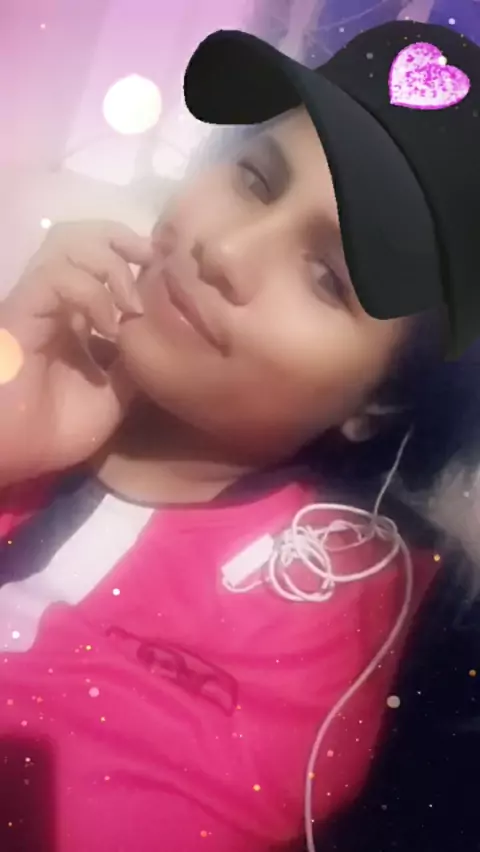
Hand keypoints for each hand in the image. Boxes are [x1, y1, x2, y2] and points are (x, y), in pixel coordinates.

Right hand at [0, 220, 153, 483]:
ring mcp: (36, 301)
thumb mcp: (113, 397)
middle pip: (80, 236)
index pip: (99, 261)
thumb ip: (133, 364)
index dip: (133, 256)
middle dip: (121, 237)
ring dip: (110, 261)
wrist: (12, 454)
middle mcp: (54, 300)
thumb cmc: (53, 431)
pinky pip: (56, 276)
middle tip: (152, 259)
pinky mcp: (20, 309)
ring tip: (132, 302)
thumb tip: (161, 340)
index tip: (166, 272)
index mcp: (73, 316)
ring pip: (67, 242)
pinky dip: (91, 292)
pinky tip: (110, 325)